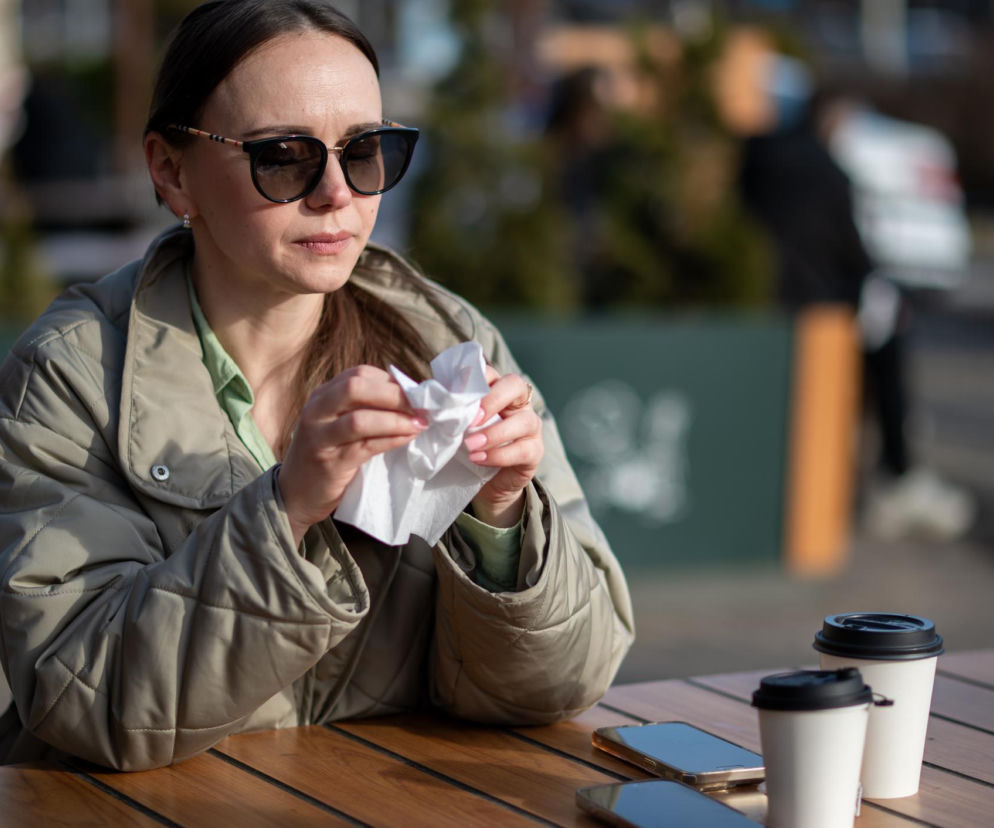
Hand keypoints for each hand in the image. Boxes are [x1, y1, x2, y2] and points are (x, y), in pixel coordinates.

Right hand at [278, 366, 426, 544]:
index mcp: (321, 396)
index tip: (415, 393)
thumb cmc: (325, 456)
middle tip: (421, 405)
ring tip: (419, 424)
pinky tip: (407, 438)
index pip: (358, 374)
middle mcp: (317, 411)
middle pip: (356, 387)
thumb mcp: (336, 424)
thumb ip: (362, 409)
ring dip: (396, 419)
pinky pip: (365, 446)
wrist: (294, 496)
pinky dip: (391, 439)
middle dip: (394, 394)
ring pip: (360, 419)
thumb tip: (408, 399)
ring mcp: (320, 437)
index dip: (390, 381)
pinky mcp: (330, 463)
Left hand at [465, 369, 543, 527]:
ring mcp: (531, 426)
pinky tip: (479, 459)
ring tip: (470, 445)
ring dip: (495, 433)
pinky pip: (523, 450)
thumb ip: (451, 412)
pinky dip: (499, 455)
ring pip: (524, 421)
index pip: (491, 373)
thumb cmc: (470, 447)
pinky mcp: (535, 451)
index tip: (456, 395)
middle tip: (471, 419)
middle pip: (515, 386)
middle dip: (492, 400)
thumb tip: (432, 401)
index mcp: (498, 391)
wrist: (487, 482)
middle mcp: (518, 403)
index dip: (476, 380)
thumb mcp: (458, 427)